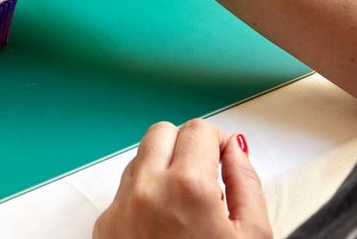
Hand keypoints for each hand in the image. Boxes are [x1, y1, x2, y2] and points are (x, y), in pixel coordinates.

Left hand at [94, 119, 270, 238]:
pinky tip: (164, 228)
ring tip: (185, 210)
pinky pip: (123, 191)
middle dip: (186, 147)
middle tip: (205, 179)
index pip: (199, 129)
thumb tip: (235, 149)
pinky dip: (143, 197)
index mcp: (186, 187)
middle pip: (162, 132)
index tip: (224, 161)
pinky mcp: (103, 224)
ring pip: (140, 158)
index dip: (218, 143)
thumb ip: (247, 182)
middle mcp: (145, 189)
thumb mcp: (252, 238)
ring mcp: (119, 206)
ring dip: (162, 170)